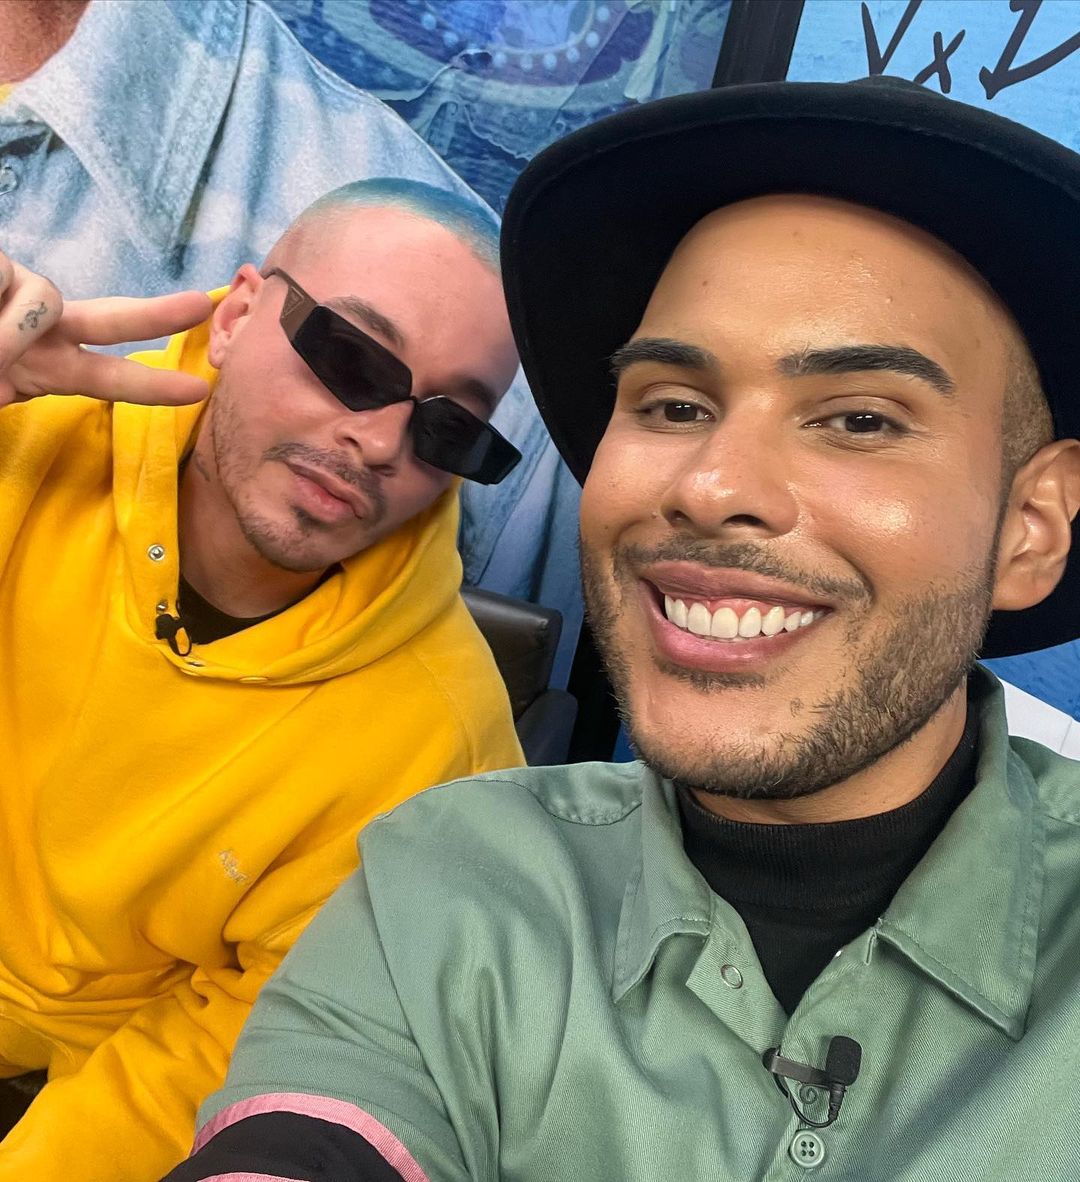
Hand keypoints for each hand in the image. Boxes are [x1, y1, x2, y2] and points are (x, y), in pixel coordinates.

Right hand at [0, 249, 213, 408]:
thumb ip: (4, 387)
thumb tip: (4, 385)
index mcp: (46, 365)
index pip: (107, 376)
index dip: (150, 386)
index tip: (196, 392)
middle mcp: (42, 325)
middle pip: (110, 319)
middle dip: (157, 315)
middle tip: (200, 305)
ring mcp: (18, 288)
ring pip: (43, 300)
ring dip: (10, 334)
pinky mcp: (1, 263)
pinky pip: (2, 275)